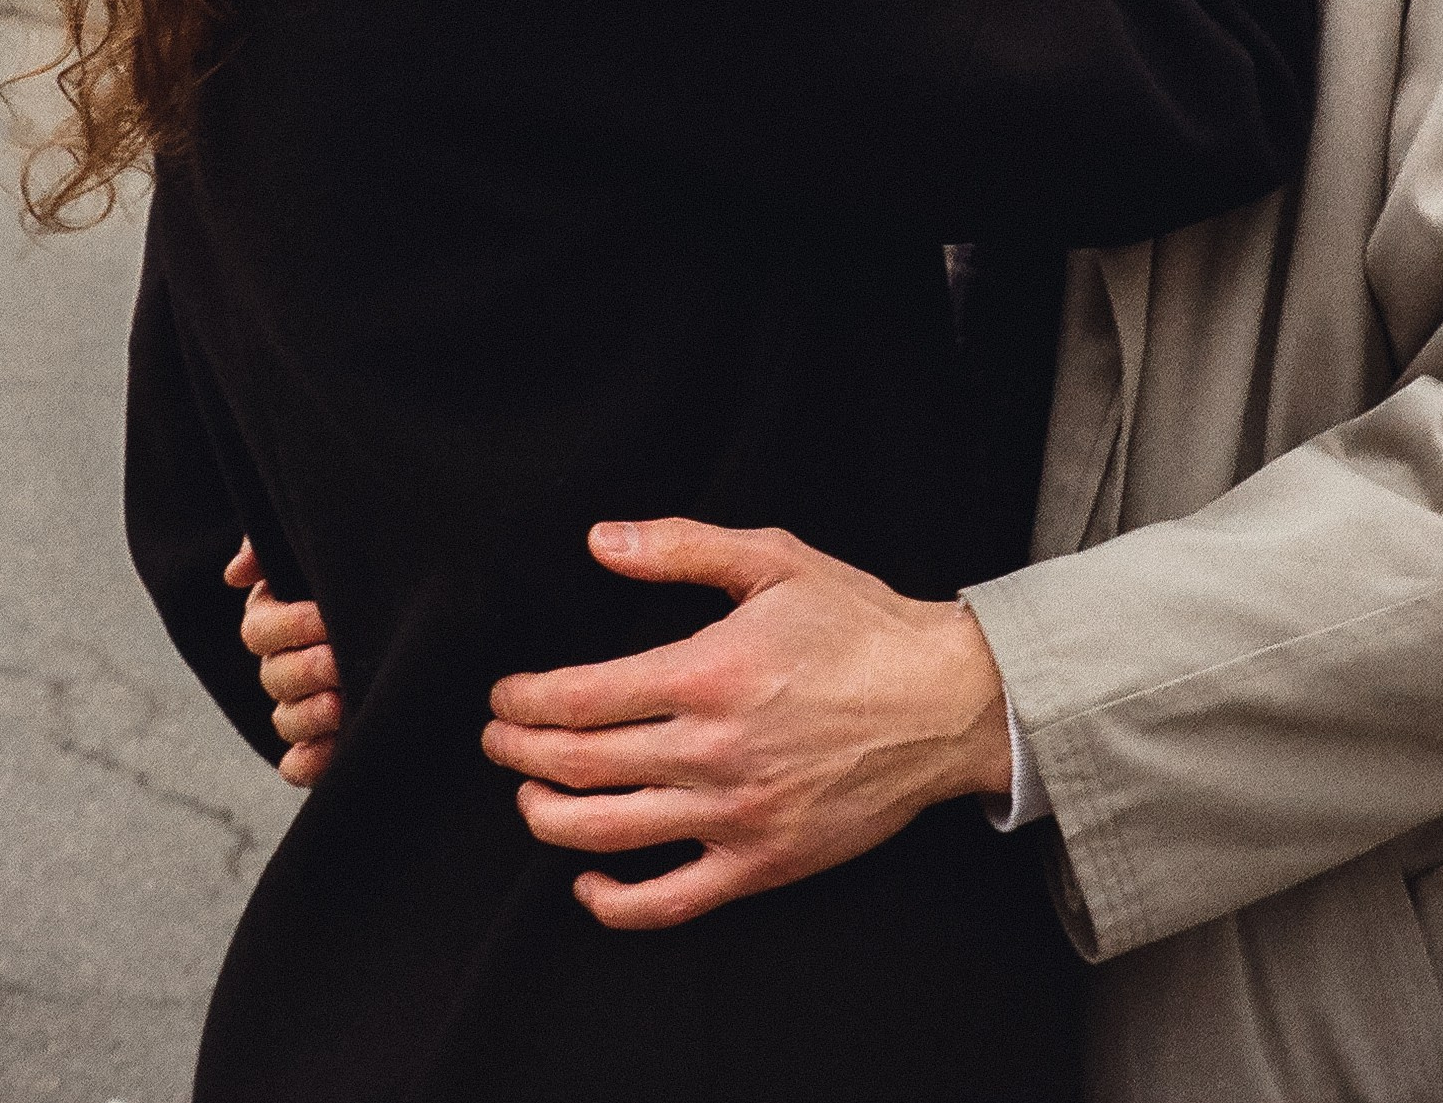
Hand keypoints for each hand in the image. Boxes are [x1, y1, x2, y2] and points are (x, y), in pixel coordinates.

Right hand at [225, 538, 344, 788]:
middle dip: (306, 669)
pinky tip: (335, 751)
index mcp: (277, 618)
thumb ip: (273, 544)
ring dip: (310, 715)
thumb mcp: (325, 546)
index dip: (289, 626)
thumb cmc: (369, 565)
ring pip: (285, 720)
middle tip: (339, 662)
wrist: (425, 608)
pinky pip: (299, 765)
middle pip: (274, 676)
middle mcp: (284, 665)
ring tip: (342, 704)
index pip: (259, 629)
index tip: (325, 617)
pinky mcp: (322, 744)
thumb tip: (235, 574)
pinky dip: (310, 762)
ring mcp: (302, 706)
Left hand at [480, 519, 1009, 930]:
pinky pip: (670, 900)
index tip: (504, 696)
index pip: (582, 698)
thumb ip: (681, 547)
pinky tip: (588, 882)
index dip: (525, 700)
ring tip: (528, 795)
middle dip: (520, 752)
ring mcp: (736, 814)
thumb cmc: (859, 626)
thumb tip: (600, 540)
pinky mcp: (762, 862)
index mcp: (709, 673)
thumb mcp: (774, 559)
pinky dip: (615, 901)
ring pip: (610, 833)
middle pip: (581, 764)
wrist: (944, 702)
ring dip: (548, 817)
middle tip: (499, 740)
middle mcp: (713, 750)